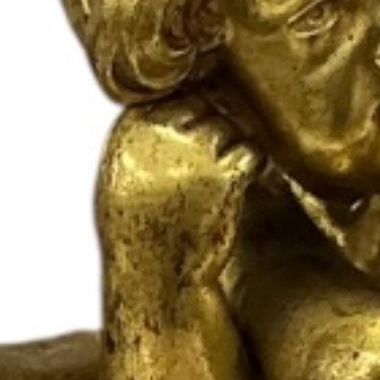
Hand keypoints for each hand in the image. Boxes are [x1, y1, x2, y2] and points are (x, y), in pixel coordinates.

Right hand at [98, 99, 259, 287]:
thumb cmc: (143, 232)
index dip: (195, 115)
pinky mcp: (225, 178)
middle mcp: (159, 135)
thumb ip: (148, 132)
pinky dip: (254, 166)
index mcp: (131, 129)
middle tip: (219, 163)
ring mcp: (194, 153)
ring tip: (226, 181)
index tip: (200, 145)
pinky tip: (242, 186)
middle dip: (218, 127)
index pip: (176, 95)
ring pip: (232, 127)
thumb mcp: (126, 174)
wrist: (160, 285)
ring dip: (236, 149)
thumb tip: (184, 96)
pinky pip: (252, 151)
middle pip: (206, 104)